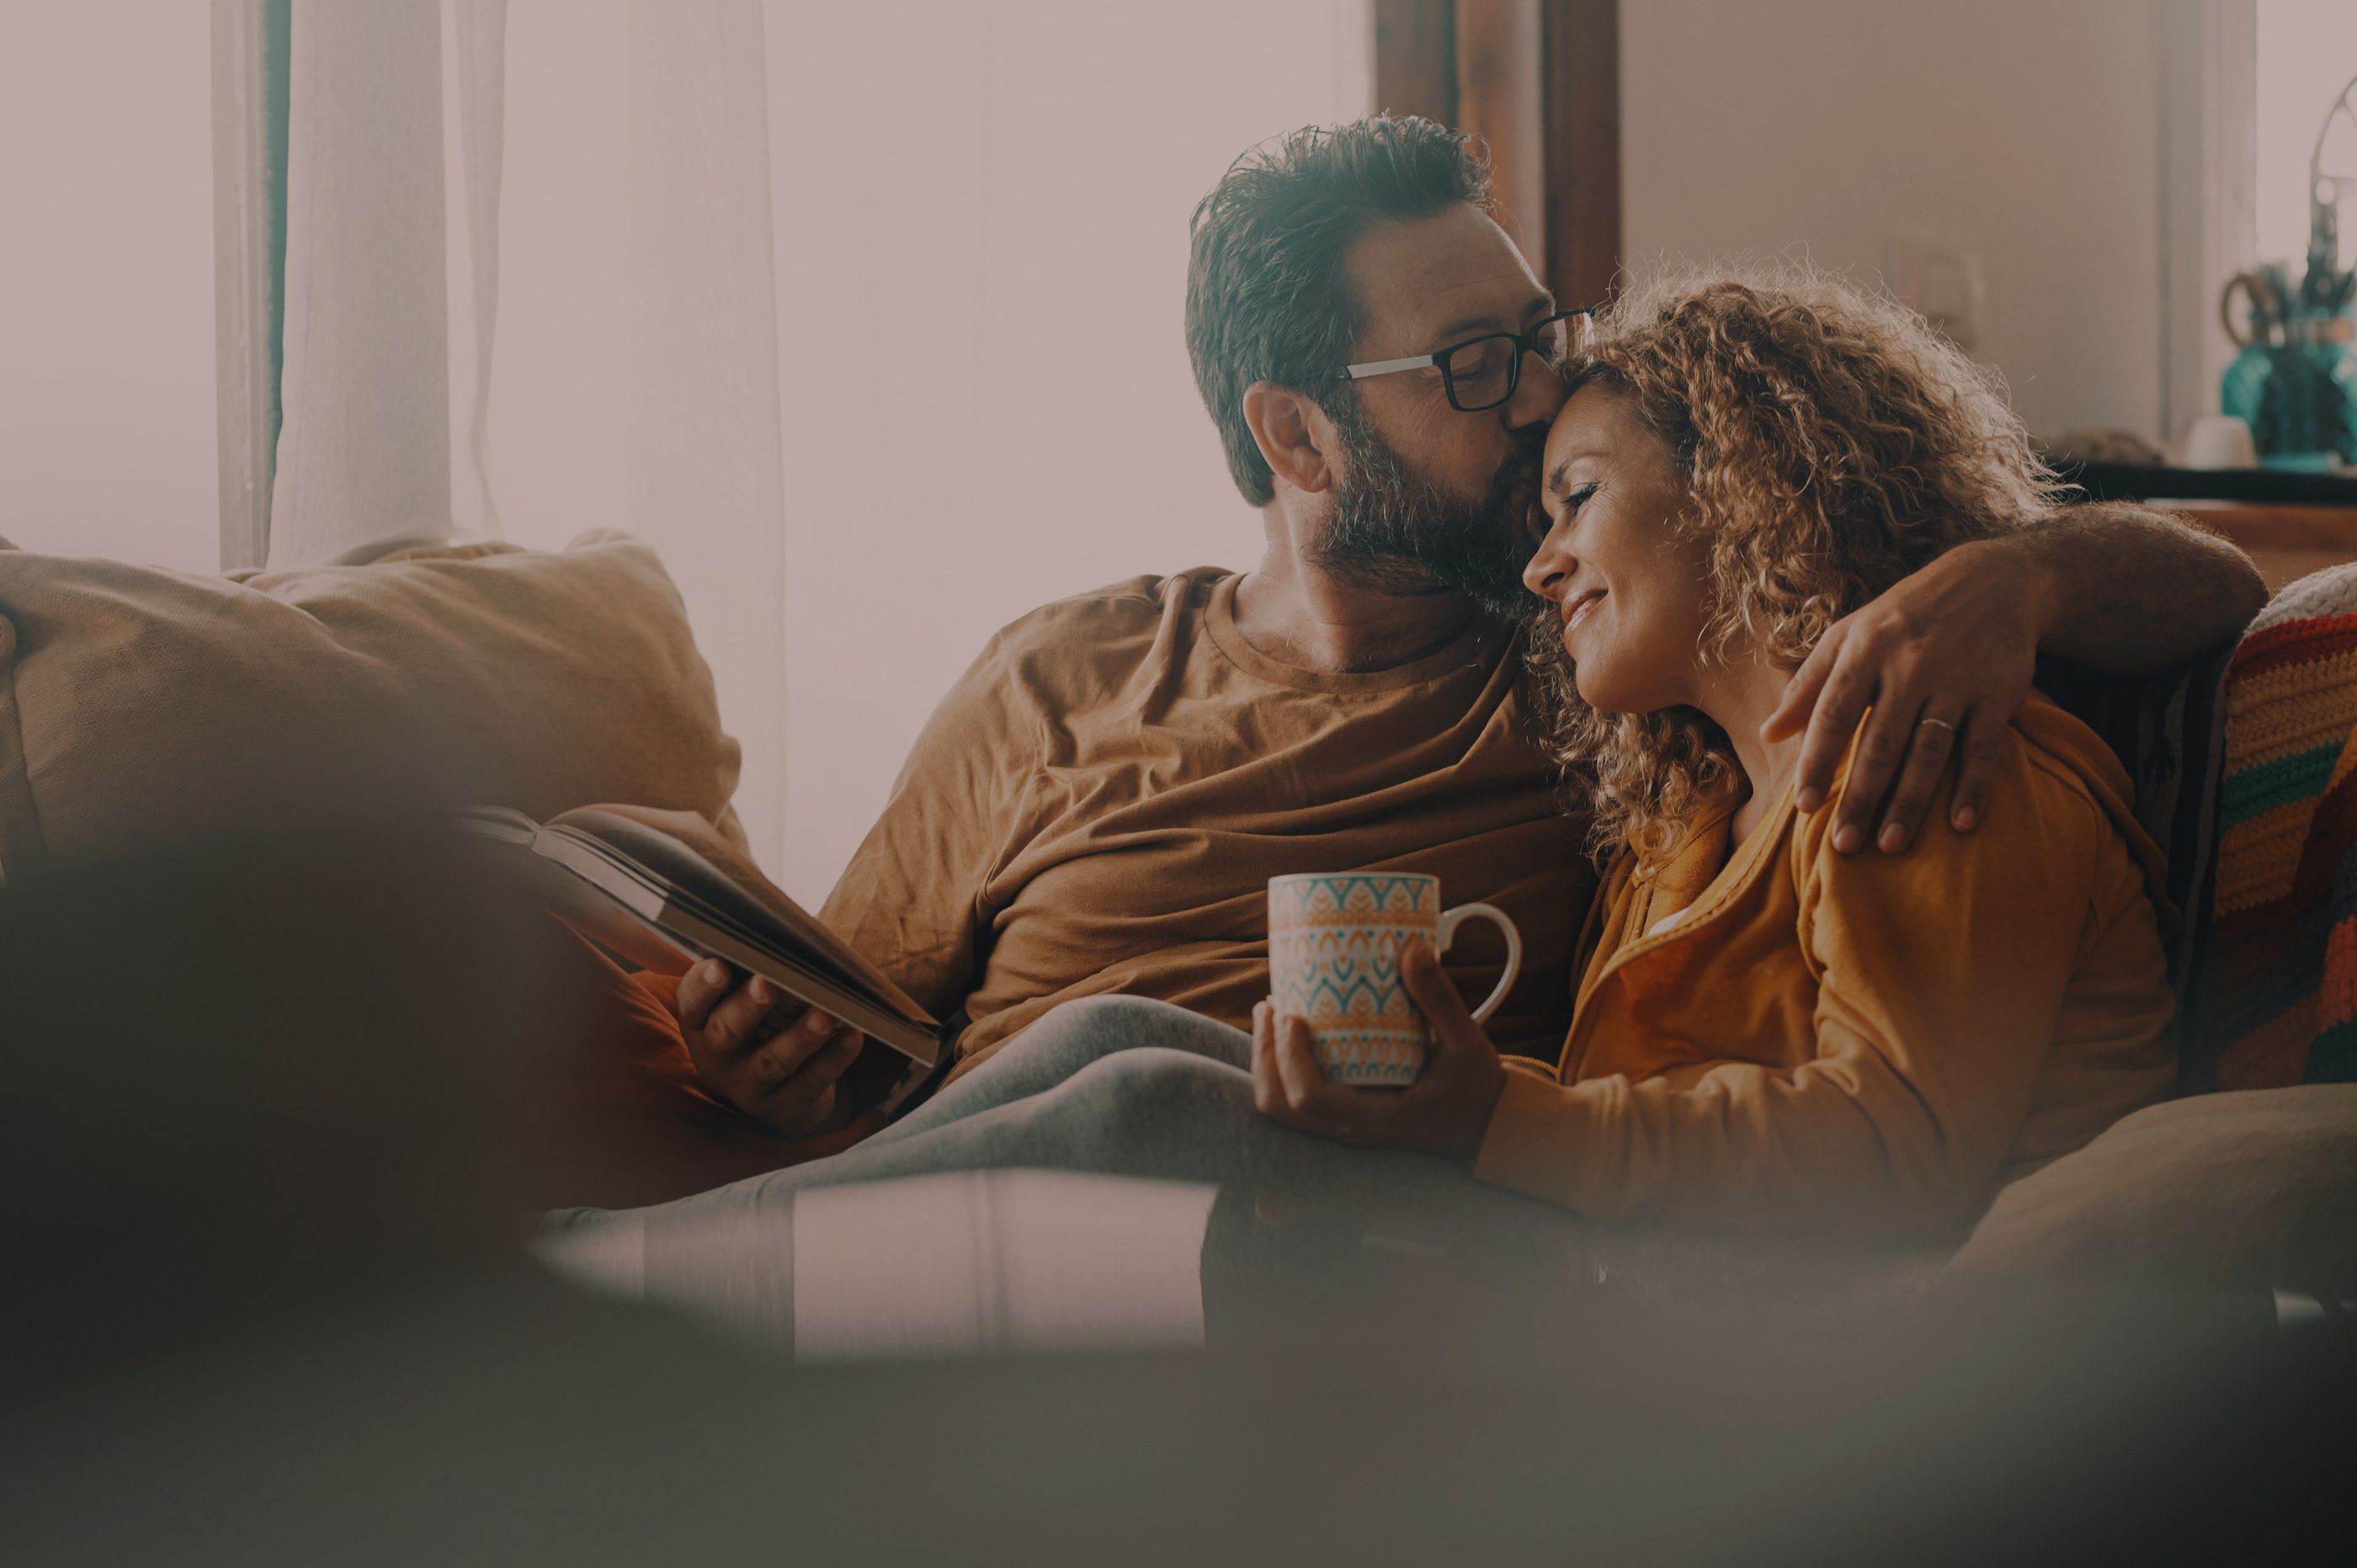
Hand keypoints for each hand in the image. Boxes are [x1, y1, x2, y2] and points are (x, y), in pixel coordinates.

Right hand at [672, 960, 864, 1139]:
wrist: (773, 1096)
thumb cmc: (759, 1028)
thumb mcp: (742, 1006)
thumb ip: (752, 974)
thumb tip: (785, 934)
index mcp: (701, 1023)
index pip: (692, 1001)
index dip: (703, 984)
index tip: (720, 964)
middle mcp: (717, 1057)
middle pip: (728, 1031)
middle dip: (748, 1006)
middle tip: (767, 983)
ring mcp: (748, 1086)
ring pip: (773, 1061)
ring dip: (800, 1037)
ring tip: (824, 1015)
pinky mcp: (783, 1106)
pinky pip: (810, 1082)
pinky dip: (833, 1059)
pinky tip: (853, 1035)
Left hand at [1250, 939, 1507, 1163]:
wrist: (1486, 1126)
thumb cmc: (1476, 1089)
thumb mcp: (1466, 1042)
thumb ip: (1440, 998)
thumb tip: (1412, 948)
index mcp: (1375, 1117)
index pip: (1310, 1100)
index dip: (1289, 1058)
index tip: (1291, 1016)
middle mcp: (1350, 1127)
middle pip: (1280, 1105)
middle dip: (1265, 1053)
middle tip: (1270, 1006)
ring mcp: (1343, 1124)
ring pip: (1282, 1106)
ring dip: (1268, 1060)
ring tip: (1271, 1013)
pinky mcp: (1345, 1114)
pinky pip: (1297, 1099)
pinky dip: (1282, 1067)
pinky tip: (1289, 1031)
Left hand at [1763, 537, 2050, 853]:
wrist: (1991, 580)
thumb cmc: (1903, 616)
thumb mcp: (1850, 635)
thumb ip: (1808, 684)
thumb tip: (1768, 733)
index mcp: (1865, 650)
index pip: (1833, 713)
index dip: (1818, 761)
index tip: (1803, 806)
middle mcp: (1910, 665)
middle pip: (1880, 742)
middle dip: (1861, 797)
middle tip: (1844, 845)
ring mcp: (1957, 680)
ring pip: (1928, 751)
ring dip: (1909, 801)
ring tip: (1890, 845)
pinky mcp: (1999, 692)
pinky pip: (1985, 747)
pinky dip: (1974, 787)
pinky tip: (1960, 824)